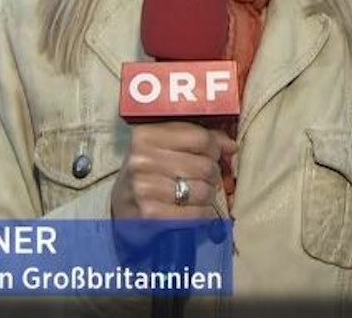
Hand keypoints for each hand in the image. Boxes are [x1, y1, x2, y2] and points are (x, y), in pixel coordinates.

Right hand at [111, 121, 236, 219]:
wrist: (120, 211)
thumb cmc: (148, 175)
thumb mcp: (163, 149)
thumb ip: (198, 139)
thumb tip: (231, 146)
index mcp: (145, 135)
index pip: (200, 137)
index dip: (214, 148)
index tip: (212, 155)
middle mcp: (142, 159)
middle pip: (205, 166)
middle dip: (211, 175)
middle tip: (201, 179)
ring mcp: (144, 188)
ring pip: (204, 191)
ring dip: (207, 197)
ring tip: (194, 196)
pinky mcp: (150, 215)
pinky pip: (196, 214)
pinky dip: (202, 215)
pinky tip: (192, 211)